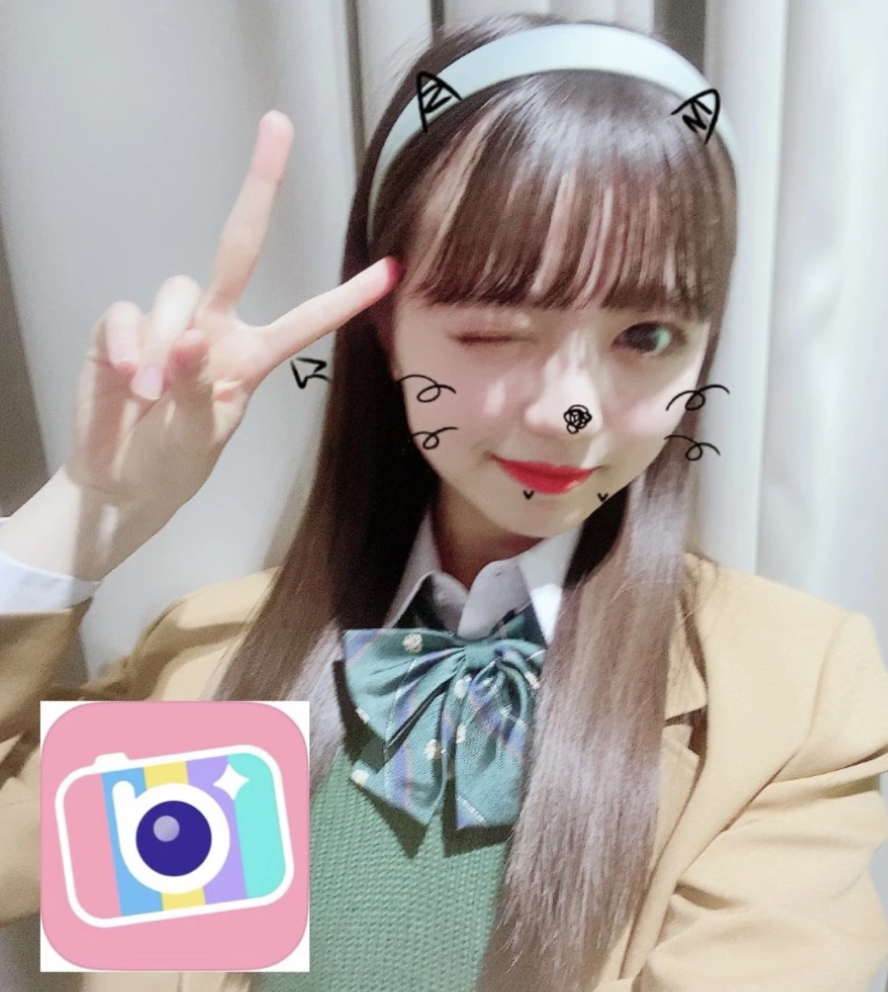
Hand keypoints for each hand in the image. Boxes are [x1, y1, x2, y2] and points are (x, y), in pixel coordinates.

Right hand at [66, 110, 401, 512]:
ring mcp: (168, 325)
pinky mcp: (120, 328)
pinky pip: (125, 314)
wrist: (121, 483)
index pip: (306, 320)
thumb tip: (188, 340)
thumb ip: (199, 391)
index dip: (348, 297)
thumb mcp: (200, 437)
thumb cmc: (174, 461)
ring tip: (148, 394)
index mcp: (253, 356)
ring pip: (176, 292)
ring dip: (163, 343)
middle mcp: (216, 329)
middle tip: (277, 126)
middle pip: (238, 247)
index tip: (392, 269)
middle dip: (259, 186)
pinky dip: (127, 344)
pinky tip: (126, 379)